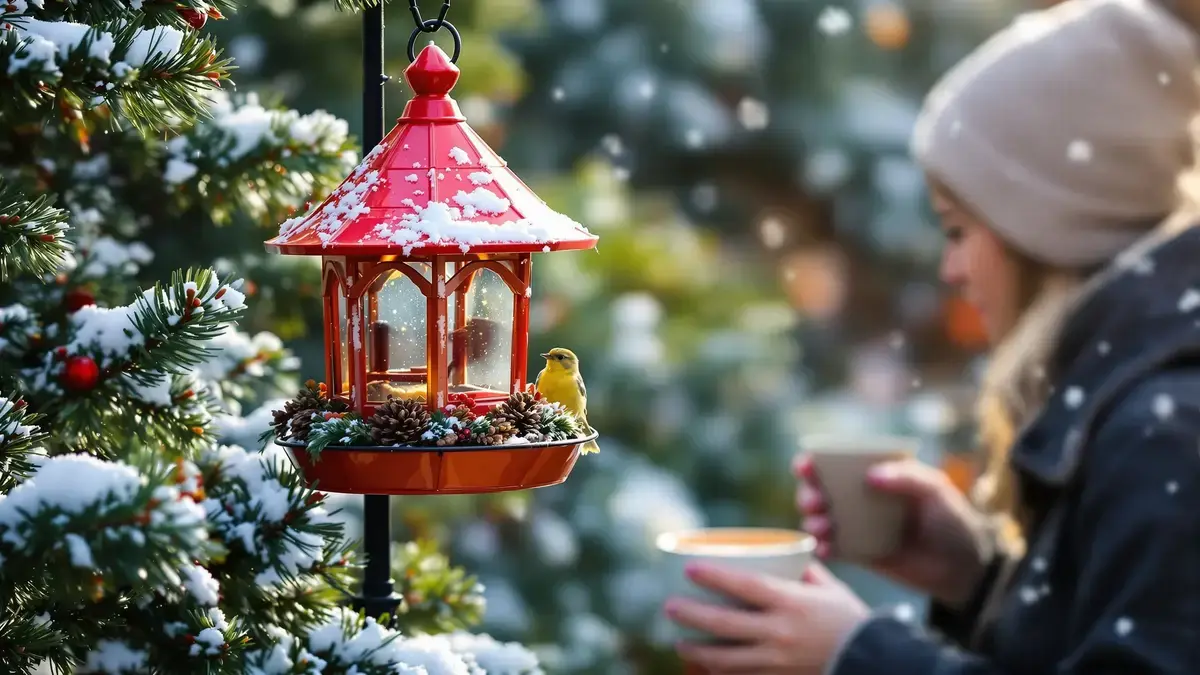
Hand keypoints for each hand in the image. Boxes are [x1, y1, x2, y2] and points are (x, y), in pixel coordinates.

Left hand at [664, 560, 869, 674]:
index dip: (714, 578)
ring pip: (726, 659)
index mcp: (791, 604)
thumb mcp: (827, 587)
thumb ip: (800, 569)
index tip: (688, 570)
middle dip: (691, 615)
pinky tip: (707, 664)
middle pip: (724, 625)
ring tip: (680, 640)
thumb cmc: (848, 618)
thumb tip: (777, 549)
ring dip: (698, 650)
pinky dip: (720, 672)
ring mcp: (777, 662)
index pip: (745, 587)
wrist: (873, 662)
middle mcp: (780, 633)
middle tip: (669, 606)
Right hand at [794, 454, 993, 607]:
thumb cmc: (953, 519)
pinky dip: (825, 548)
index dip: (815, 462)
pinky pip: (835, 550)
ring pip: (822, 519)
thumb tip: (870, 475)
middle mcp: (861, 499)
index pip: (839, 463)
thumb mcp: (936, 489)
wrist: (964, 567)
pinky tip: (826, 548)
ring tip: (821, 526)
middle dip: (809, 493)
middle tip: (815, 500)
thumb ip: (906, 476)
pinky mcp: (861, 555)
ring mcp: (859, 528)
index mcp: (876, 475)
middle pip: (822, 491)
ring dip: (812, 520)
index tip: (804, 466)